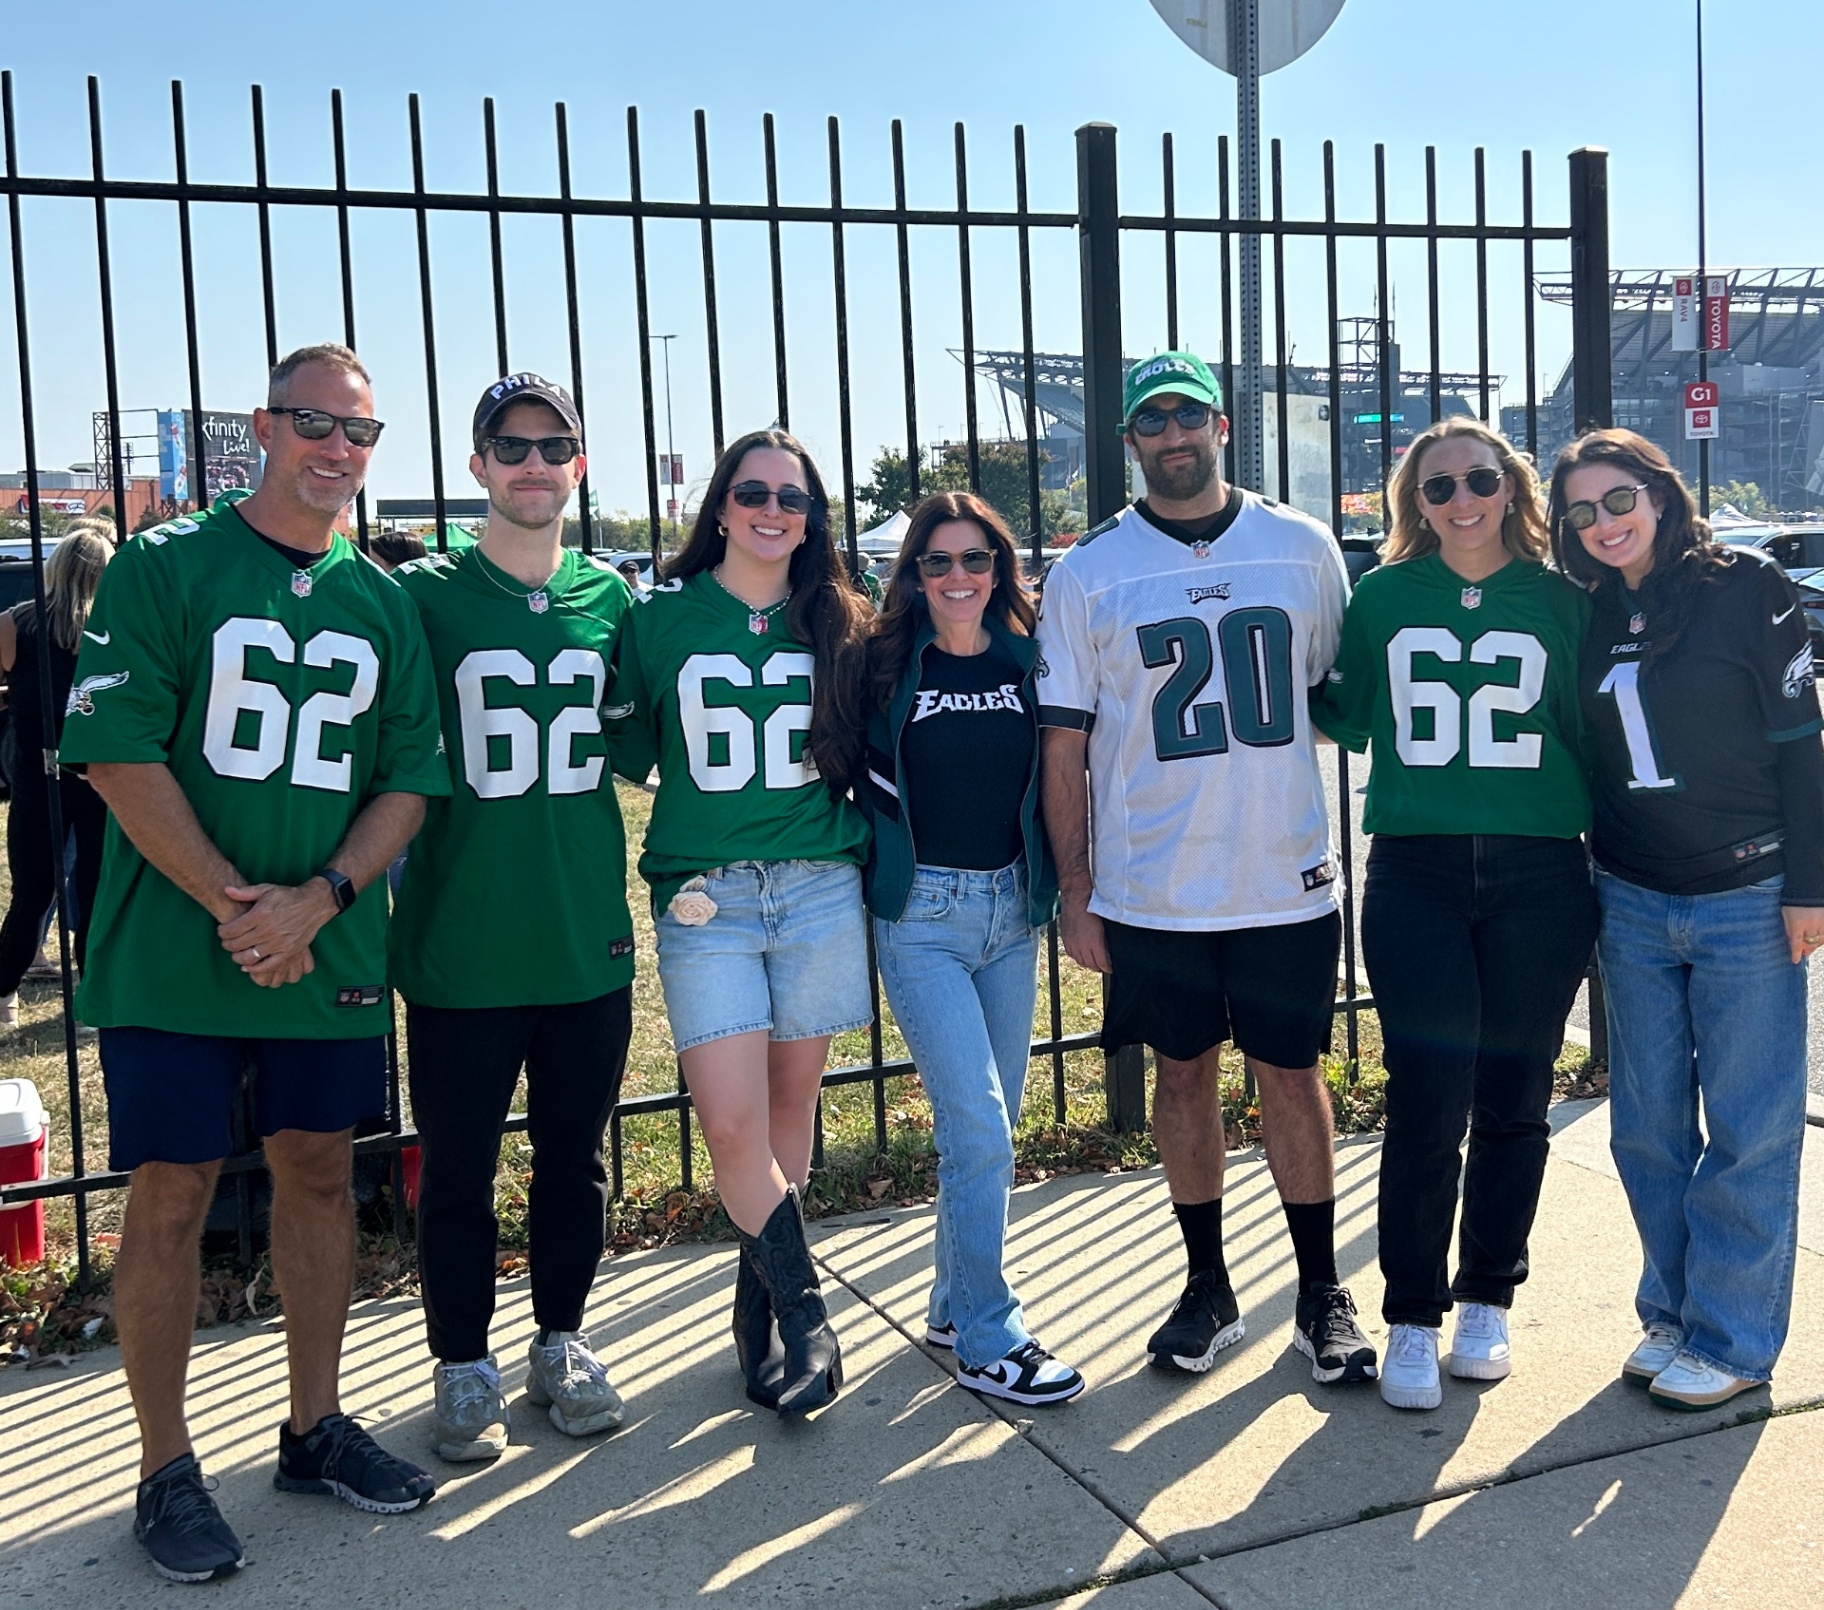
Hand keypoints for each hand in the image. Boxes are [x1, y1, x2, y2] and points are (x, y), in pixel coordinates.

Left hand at [218, 880, 336, 984]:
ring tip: (236, 952)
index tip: (222, 931)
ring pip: (249, 957)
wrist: (314, 905)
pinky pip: (267, 966)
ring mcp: (278, 943)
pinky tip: (247, 966)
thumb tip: (225, 890)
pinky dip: (254, 969)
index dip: (222, 932)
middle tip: (227, 941)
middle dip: (227, 944)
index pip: (231, 930)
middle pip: (237, 944)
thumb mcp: (266, 889)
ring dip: (237, 956)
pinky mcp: (288, 952)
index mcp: (260, 914)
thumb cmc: (288, 896)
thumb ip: (245, 892)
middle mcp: (268, 930)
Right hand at [1059, 892, 1111, 974]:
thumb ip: (1104, 940)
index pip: (1101, 962)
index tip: (1110, 969)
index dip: (1106, 968)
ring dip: (1087, 963)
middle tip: (1103, 966)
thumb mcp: (1103, 926)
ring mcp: (1072, 943)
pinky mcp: (1065, 940)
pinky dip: (1077, 956)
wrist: (1076, 899)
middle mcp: (1081, 945)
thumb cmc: (1091, 908)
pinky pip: (1071, 954)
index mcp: (1093, 942)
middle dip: (1098, 967)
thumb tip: (1107, 950)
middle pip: (1090, 964)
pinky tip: (1081, 954)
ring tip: (1093, 962)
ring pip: (1080, 961)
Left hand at [1782, 905, 1823, 964]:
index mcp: (1797, 923)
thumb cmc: (1793, 900)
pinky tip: (1818, 937)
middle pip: (1810, 942)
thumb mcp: (1785, 914)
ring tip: (1810, 945)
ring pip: (1821, 940)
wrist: (1807, 885)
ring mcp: (1822, 921)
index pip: (1796, 943)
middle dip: (1807, 948)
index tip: (1795, 961)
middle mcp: (1811, 924)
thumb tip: (1793, 943)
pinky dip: (1822, 937)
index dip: (1796, 953)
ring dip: (1815, 944)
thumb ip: (1789, 929)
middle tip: (1804, 952)